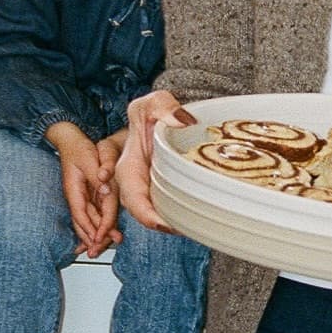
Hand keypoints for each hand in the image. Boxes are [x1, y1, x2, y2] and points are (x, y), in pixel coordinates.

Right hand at [46, 122, 117, 255]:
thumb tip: (106, 191)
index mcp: (74, 192)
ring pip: (85, 222)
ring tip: (99, 248)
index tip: (101, 239)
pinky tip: (95, 238)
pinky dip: (92, 227)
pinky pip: (89, 216)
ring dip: (92, 235)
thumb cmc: (78, 149)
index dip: (93, 228)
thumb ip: (98, 177)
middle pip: (83, 224)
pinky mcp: (85, 196)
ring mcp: (80, 198)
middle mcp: (76, 198)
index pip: (83, 215)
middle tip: (100, 250)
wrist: (70, 141)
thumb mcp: (89, 160)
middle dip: (91, 238)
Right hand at [118, 90, 196, 231]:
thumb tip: (184, 121)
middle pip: (148, 216)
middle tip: (192, 228)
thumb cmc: (153, 111)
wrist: (163, 116)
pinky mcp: (166, 191)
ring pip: (161, 216)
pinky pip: (172, 208)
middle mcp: (137, 186)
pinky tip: (203, 217)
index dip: (150, 217)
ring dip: (178, 223)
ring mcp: (152, 190)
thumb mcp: (154, 103)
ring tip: (201, 225)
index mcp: (128, 170)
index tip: (170, 224)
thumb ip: (165, 107)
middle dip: (167, 227)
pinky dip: (184, 215)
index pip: (134, 202)